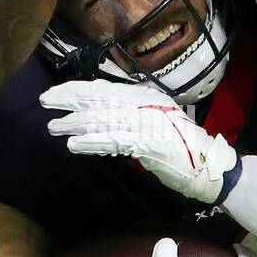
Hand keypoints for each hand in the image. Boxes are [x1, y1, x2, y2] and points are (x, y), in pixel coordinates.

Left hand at [42, 79, 240, 205]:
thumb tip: (99, 117)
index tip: (57, 93)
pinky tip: (75, 144)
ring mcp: (149, 123)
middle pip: (101, 99)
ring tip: (54, 127)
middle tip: (45, 102)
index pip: (107, 90)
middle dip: (70, 100)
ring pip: (104, 119)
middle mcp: (147, 105)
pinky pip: (115, 140)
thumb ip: (130, 119)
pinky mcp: (150, 143)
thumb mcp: (154, 126)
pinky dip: (94, 142)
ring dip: (76, 123)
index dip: (79, 90)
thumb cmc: (182, 149)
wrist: (210, 167)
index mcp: (147, 97)